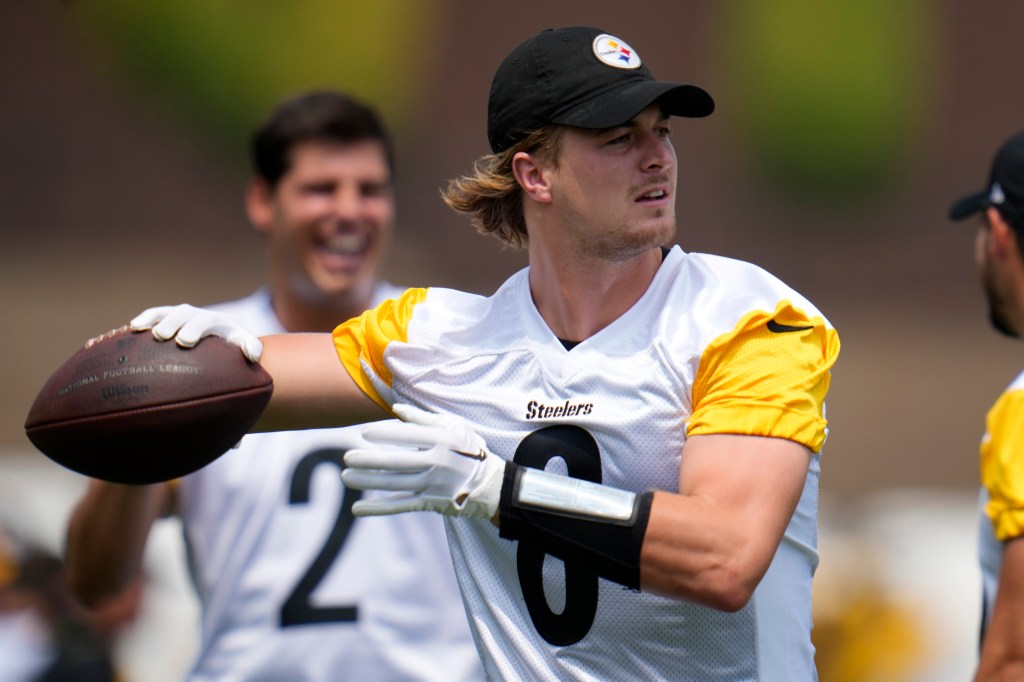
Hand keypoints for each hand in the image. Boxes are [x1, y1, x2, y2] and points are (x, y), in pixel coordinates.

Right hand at [130, 304, 262, 362]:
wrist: (225, 336)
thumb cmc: (235, 347)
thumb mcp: (246, 346)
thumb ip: (252, 348)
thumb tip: (253, 355)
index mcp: (218, 322)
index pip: (206, 322)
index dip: (195, 329)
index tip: (185, 341)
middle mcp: (198, 315)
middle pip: (184, 315)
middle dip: (172, 323)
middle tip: (162, 336)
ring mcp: (182, 315)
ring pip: (166, 312)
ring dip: (153, 318)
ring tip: (139, 327)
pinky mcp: (169, 318)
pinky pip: (155, 315)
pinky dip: (145, 318)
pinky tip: (132, 327)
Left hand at [341, 404, 505, 518]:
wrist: (492, 485)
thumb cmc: (470, 450)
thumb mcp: (455, 427)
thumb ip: (425, 418)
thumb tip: (396, 409)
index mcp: (443, 441)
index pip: (408, 436)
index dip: (385, 434)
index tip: (364, 433)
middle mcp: (437, 463)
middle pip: (397, 462)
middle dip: (369, 460)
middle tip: (347, 457)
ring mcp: (433, 485)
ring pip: (394, 484)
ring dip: (368, 481)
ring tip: (346, 477)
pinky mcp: (430, 503)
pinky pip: (400, 506)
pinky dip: (378, 508)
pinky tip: (357, 508)